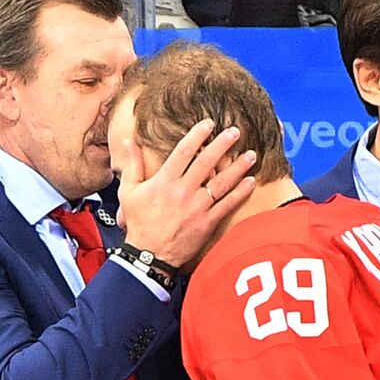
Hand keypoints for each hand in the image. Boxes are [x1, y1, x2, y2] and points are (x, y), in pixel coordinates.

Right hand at [114, 118, 257, 268]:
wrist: (149, 256)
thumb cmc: (139, 224)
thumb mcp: (129, 192)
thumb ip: (132, 165)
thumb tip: (128, 142)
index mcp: (164, 181)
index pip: (184, 151)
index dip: (198, 135)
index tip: (209, 124)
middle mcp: (183, 191)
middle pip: (206, 162)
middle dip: (222, 145)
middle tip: (235, 131)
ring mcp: (197, 207)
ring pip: (221, 182)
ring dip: (238, 167)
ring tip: (251, 155)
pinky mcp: (207, 222)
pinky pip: (227, 205)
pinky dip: (241, 193)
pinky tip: (251, 182)